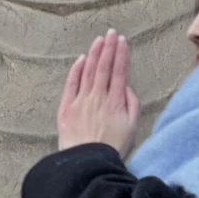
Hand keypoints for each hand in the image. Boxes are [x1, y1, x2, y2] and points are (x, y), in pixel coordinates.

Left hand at [57, 30, 140, 158]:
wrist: (87, 164)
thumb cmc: (113, 148)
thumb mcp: (132, 128)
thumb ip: (132, 104)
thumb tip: (126, 87)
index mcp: (116, 101)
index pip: (120, 71)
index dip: (121, 54)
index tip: (123, 41)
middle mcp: (98, 96)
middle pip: (104, 67)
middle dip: (109, 47)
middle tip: (111, 32)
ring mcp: (81, 100)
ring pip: (89, 71)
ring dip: (95, 53)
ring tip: (99, 40)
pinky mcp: (66, 108)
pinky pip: (71, 84)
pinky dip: (77, 70)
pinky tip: (82, 59)